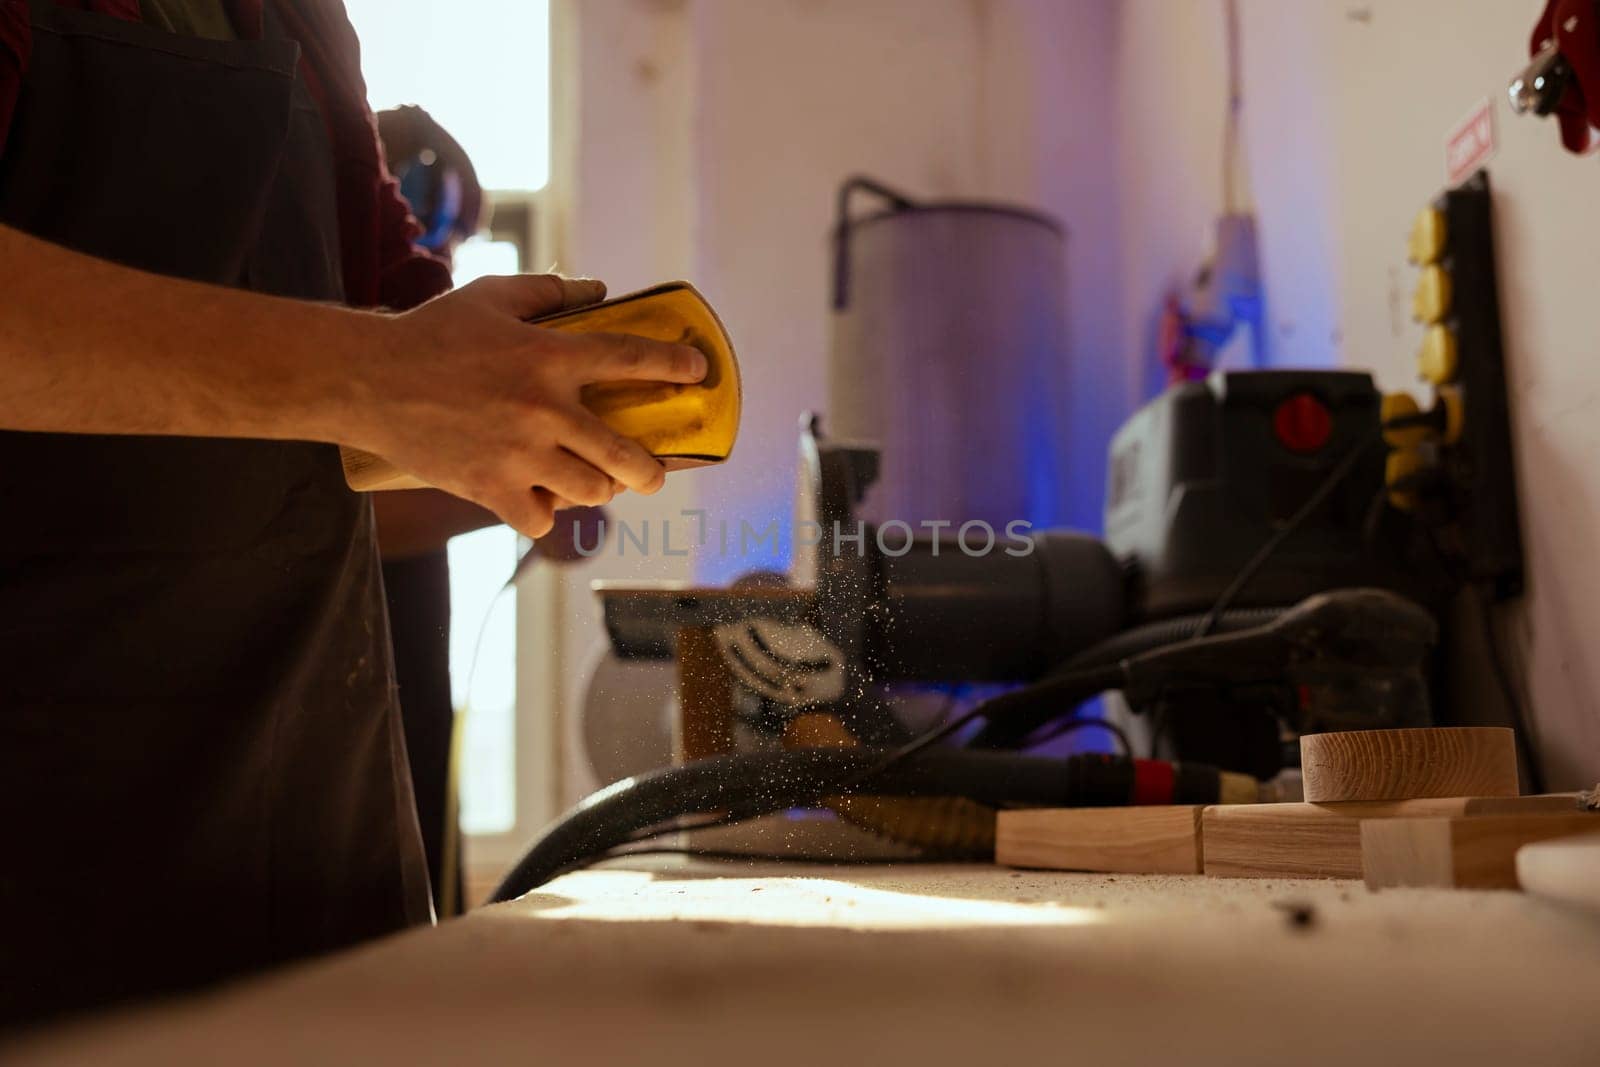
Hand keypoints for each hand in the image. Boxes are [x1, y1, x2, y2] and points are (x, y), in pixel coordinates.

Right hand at [348, 274, 706, 537]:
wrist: (368, 380)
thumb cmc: (431, 334)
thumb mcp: (492, 296)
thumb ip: (550, 292)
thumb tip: (599, 291)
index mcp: (549, 356)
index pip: (631, 359)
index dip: (673, 367)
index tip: (697, 374)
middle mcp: (544, 409)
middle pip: (624, 453)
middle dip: (651, 469)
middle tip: (653, 471)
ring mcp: (520, 454)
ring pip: (591, 490)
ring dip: (600, 488)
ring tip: (599, 482)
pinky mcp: (490, 488)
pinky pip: (541, 517)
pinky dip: (546, 513)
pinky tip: (544, 502)